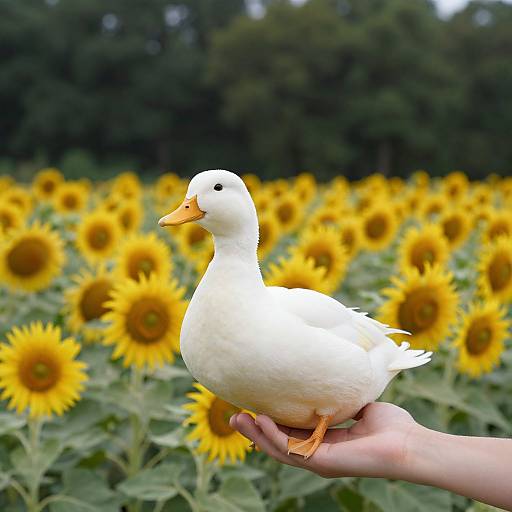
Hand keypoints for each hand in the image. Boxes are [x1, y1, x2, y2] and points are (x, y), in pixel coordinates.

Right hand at [230, 402, 420, 478]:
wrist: (410, 443)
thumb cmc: (390, 425)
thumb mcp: (356, 405)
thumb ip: (337, 395)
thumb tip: (326, 374)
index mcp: (324, 440)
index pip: (289, 432)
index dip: (269, 421)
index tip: (252, 404)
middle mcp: (317, 452)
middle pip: (277, 442)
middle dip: (254, 431)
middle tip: (233, 417)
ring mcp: (319, 460)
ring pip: (279, 448)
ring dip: (256, 434)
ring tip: (237, 420)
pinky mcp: (323, 462)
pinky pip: (292, 449)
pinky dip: (274, 436)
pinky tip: (260, 421)